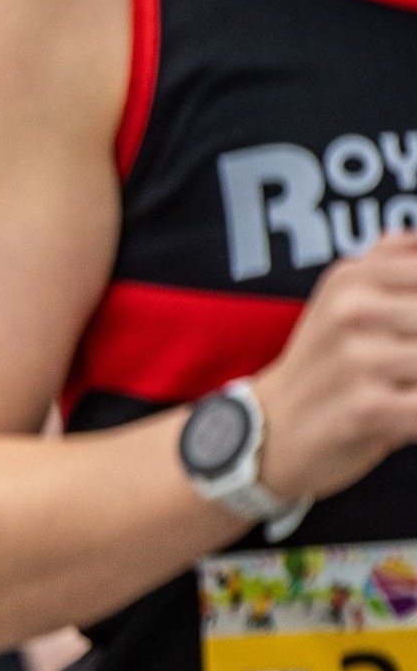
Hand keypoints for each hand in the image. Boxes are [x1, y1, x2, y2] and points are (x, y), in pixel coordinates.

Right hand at [249, 233, 416, 502]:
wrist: (268, 432)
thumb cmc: (324, 365)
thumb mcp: (343, 298)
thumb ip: (390, 259)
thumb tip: (416, 238)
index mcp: (352, 278)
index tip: (411, 331)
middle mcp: (352, 310)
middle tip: (409, 356)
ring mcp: (358, 360)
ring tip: (408, 382)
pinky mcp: (367, 410)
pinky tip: (410, 413)